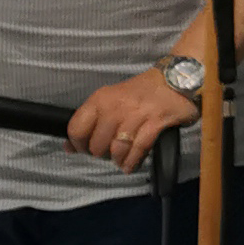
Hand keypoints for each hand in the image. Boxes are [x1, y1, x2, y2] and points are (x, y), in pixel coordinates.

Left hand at [68, 66, 197, 174]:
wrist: (175, 80)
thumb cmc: (138, 93)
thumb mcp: (109, 102)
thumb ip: (89, 123)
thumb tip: (69, 147)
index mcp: (99, 99)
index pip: (76, 128)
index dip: (78, 145)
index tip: (85, 149)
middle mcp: (114, 106)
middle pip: (97, 144)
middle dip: (102, 154)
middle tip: (109, 153)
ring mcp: (136, 114)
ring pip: (117, 149)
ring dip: (118, 160)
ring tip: (121, 160)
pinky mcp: (155, 122)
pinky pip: (138, 150)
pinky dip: (132, 162)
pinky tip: (130, 164)